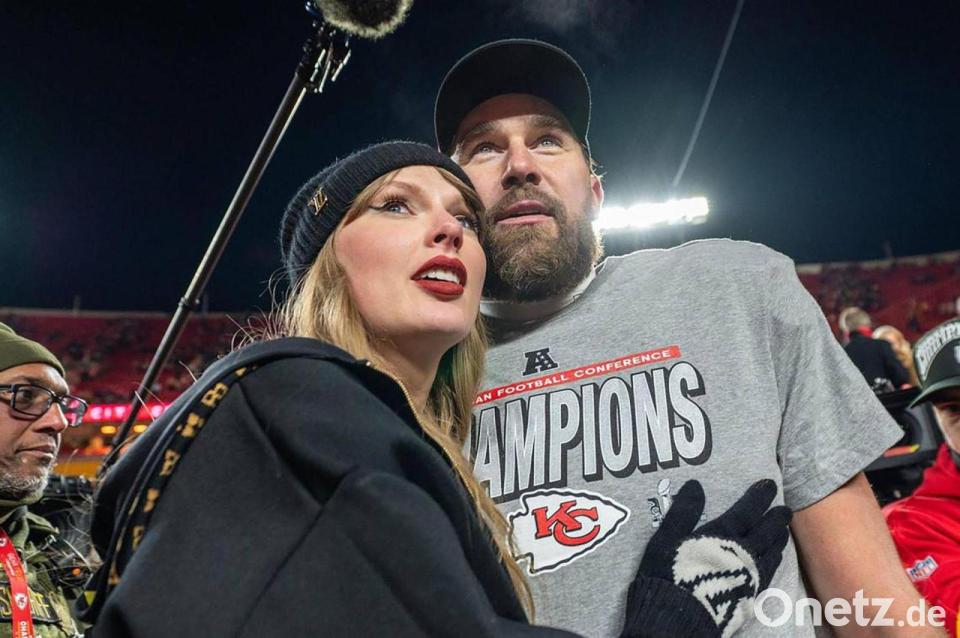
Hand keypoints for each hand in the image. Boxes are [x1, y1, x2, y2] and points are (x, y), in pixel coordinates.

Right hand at [621, 479, 790, 637]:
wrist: (678, 620)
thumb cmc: (669, 576)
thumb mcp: (666, 539)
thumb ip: (683, 512)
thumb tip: (695, 485)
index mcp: (722, 536)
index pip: (746, 511)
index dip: (759, 497)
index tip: (770, 484)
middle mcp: (741, 554)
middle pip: (765, 532)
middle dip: (775, 518)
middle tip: (785, 509)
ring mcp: (748, 577)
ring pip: (770, 554)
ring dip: (778, 540)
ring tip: (783, 532)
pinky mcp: (748, 596)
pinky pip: (768, 575)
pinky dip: (774, 563)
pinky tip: (773, 562)